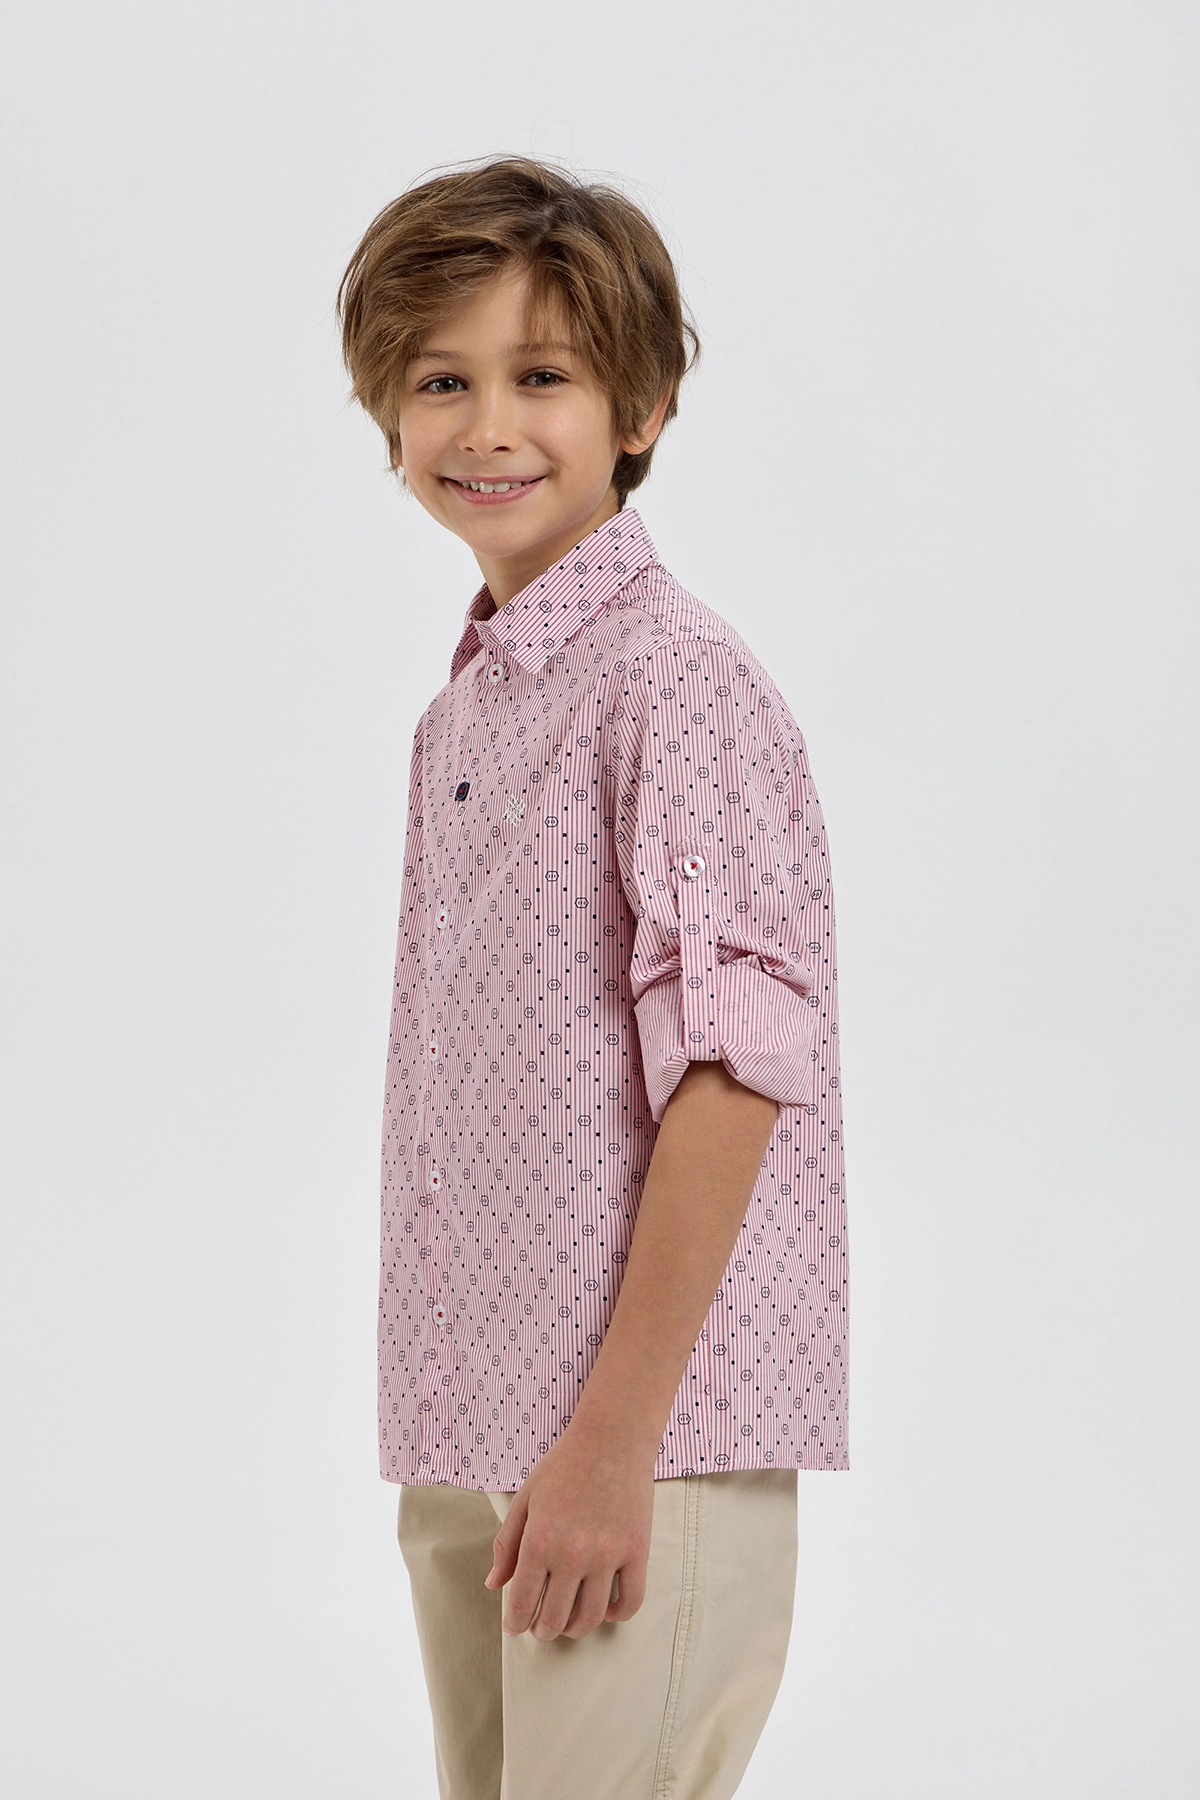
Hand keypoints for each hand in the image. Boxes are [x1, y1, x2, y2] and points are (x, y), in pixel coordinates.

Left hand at [484, 1423, 654, 1640]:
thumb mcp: (525, 1499)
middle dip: (543, 1631)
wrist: (612, 1437)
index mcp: (539, 1542)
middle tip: (541, 1627)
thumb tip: (493, 1584)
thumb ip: (507, 1544)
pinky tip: (605, 1608)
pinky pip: (630, 1602)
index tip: (516, 1626)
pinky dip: (616, 1615)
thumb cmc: (564, 1464)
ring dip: (575, 1629)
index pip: (522, 1604)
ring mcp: (607, 1556)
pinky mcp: (636, 1552)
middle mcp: (572, 1555)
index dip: (515, 1622)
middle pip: (554, 1619)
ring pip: (590, 1619)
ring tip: (569, 1621)